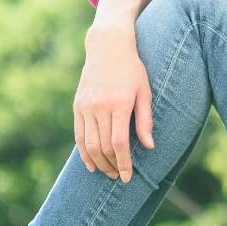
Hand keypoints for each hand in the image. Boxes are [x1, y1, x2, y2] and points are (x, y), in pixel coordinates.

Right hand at [73, 24, 154, 182]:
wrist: (107, 48)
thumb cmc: (132, 70)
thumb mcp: (145, 91)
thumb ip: (146, 120)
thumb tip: (149, 146)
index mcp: (119, 104)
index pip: (120, 142)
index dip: (124, 163)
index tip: (127, 176)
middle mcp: (100, 107)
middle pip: (103, 146)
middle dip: (111, 166)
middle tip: (119, 177)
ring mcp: (86, 107)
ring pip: (89, 144)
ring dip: (98, 162)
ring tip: (108, 172)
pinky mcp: (77, 106)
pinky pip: (79, 135)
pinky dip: (83, 152)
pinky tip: (90, 164)